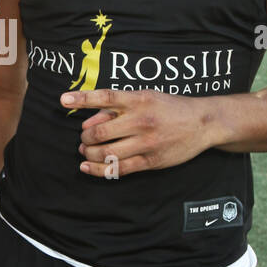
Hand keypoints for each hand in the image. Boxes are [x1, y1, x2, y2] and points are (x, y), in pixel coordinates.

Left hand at [60, 87, 217, 176]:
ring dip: (89, 154)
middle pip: (99, 132)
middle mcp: (141, 121)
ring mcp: (146, 143)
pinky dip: (98, 169)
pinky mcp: (150, 161)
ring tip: (86, 152)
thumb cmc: (169, 107)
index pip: (105, 97)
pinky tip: (87, 167)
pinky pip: (118, 169)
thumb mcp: (145, 97)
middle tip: (84, 139)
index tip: (63, 100)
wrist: (203, 123)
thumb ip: (117, 107)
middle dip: (85, 137)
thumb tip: (88, 121)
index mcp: (139, 100)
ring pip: (106, 153)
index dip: (82, 99)